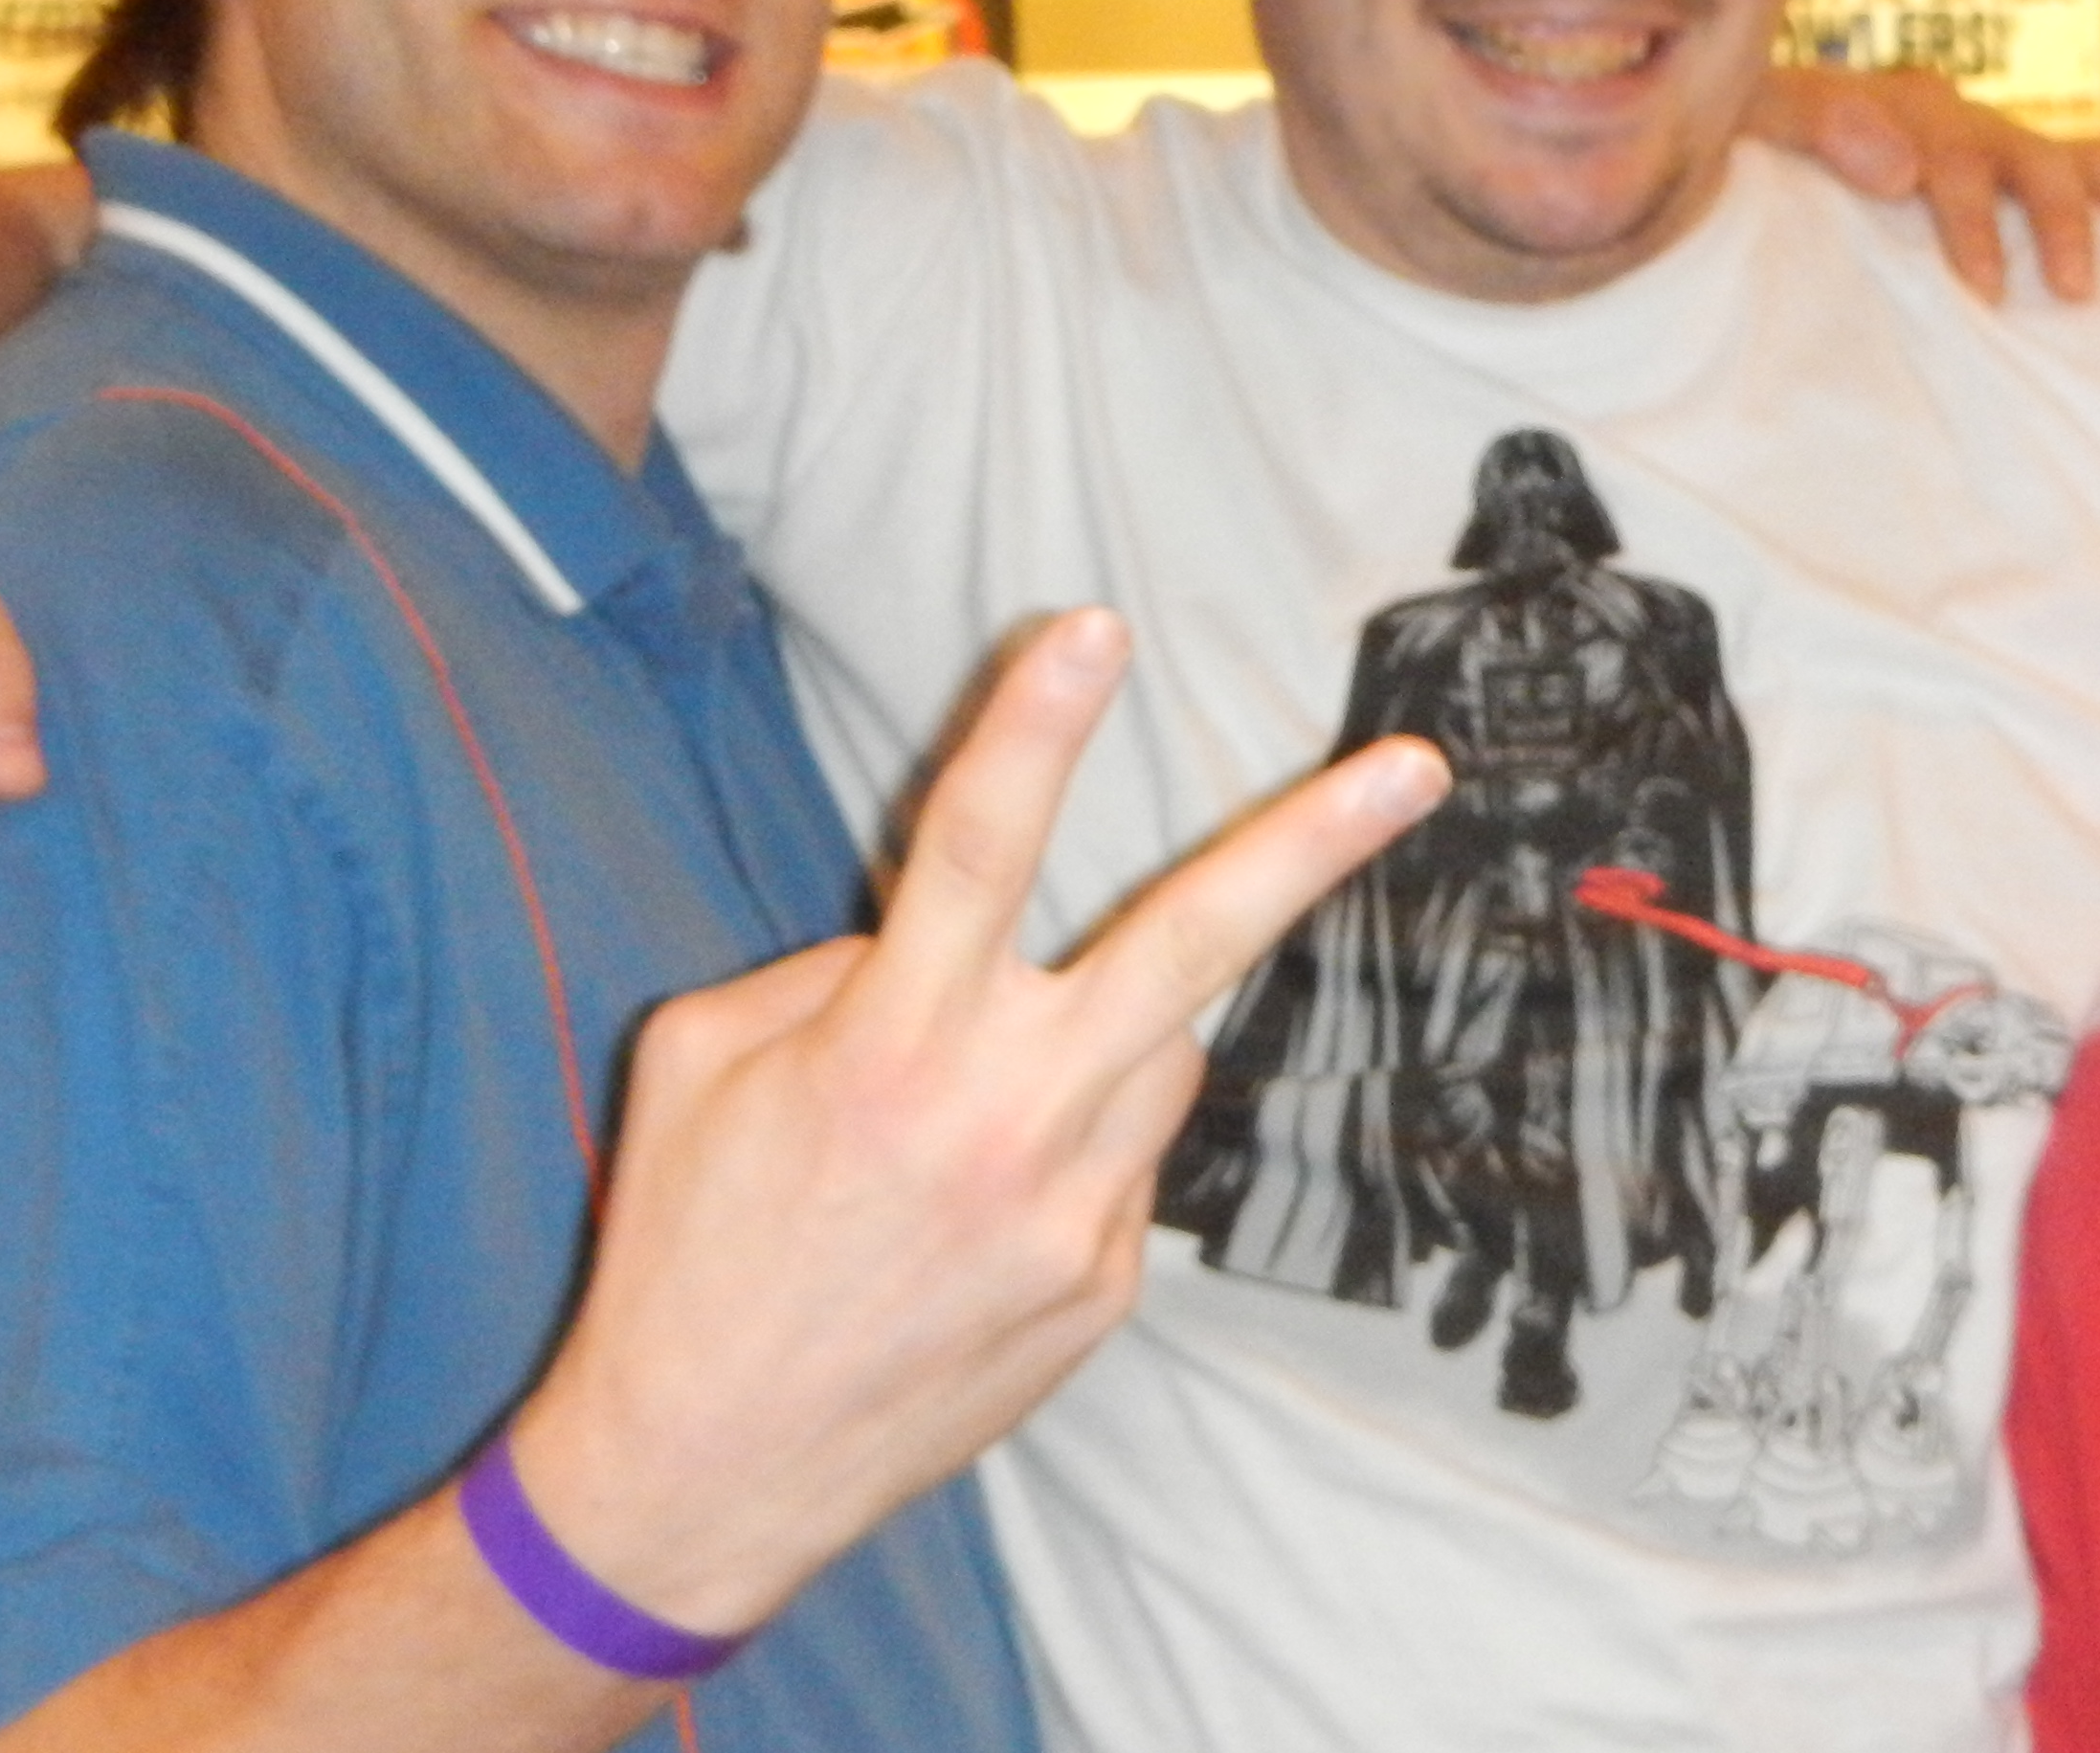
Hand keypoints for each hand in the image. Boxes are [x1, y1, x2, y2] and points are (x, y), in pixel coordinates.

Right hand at [506, 610, 1442, 1627]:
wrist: (704, 1475)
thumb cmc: (684, 1254)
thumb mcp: (702, 1065)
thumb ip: (827, 973)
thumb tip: (927, 938)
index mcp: (886, 1049)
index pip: (973, 847)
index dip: (1034, 726)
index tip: (1094, 626)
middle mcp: (1003, 1121)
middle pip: (1187, 945)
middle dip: (1310, 847)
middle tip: (1415, 770)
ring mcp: (1073, 1213)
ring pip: (1161, 1050)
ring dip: (1104, 1031)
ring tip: (979, 1107)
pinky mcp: (1103, 1288)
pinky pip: (1125, 1159)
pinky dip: (1071, 1144)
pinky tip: (974, 1211)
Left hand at [1754, 65, 2099, 302]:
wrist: (1752, 136)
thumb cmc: (1754, 143)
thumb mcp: (1758, 120)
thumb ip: (1817, 126)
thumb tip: (1902, 169)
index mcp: (1884, 100)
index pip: (1938, 150)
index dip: (1967, 217)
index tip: (1980, 287)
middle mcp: (1947, 114)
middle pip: (2012, 158)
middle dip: (2042, 224)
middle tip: (2062, 293)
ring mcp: (1986, 139)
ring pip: (2061, 164)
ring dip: (2098, 216)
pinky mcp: (2016, 167)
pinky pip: (2091, 173)